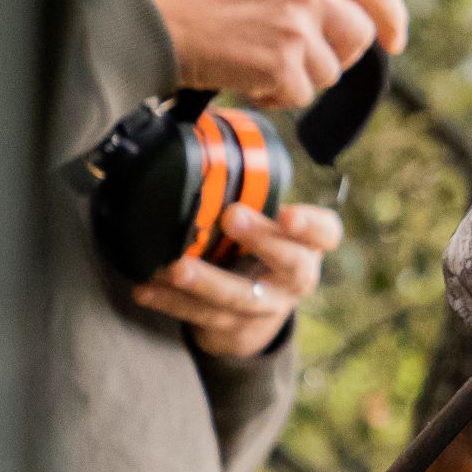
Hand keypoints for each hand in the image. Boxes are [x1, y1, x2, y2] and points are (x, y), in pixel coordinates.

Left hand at [131, 204, 341, 358]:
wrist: (252, 317)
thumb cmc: (254, 254)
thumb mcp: (265, 228)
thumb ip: (250, 200)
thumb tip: (204, 144)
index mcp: (307, 245)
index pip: (326, 233)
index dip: (312, 225)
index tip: (288, 213)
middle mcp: (295, 278)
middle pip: (291, 263)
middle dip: (262, 240)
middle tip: (231, 217)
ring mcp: (267, 307)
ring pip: (242, 297)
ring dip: (208, 281)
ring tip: (177, 268)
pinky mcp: (234, 328)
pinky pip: (203, 317)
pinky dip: (171, 302)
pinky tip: (146, 289)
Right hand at [135, 0, 407, 107]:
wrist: (152, 21)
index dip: (392, 16)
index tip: (394, 40)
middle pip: (359, 37)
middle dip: (338, 57)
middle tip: (300, 60)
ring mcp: (299, 27)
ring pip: (330, 72)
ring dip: (299, 78)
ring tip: (258, 62)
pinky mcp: (283, 64)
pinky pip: (301, 95)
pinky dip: (276, 97)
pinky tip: (248, 80)